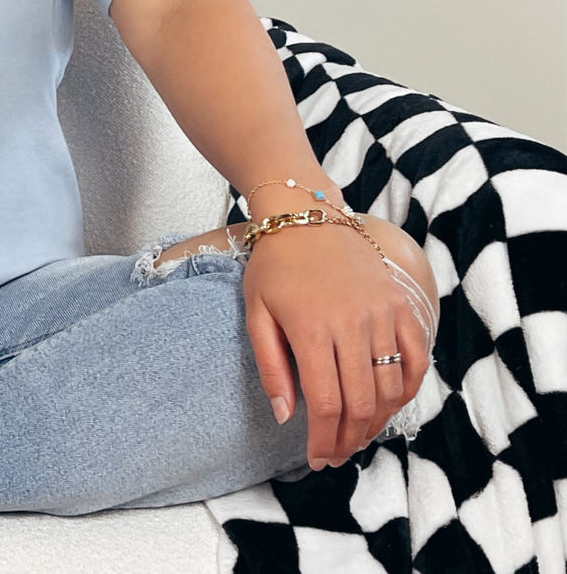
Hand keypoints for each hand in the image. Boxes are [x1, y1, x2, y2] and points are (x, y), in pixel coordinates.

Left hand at [242, 217, 432, 468]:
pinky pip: (417, 358)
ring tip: (358, 435)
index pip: (327, 403)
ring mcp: (382, 313)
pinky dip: (409, 388)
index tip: (317, 458)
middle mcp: (352, 324)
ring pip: (392, 386)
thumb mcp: (256, 314)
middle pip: (362, 403)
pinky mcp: (401, 304)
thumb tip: (285, 417)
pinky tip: (391, 404)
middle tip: (337, 454)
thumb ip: (271, 367)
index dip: (324, 439)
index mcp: (311, 329)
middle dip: (350, 438)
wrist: (306, 215)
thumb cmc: (274, 266)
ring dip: (378, 420)